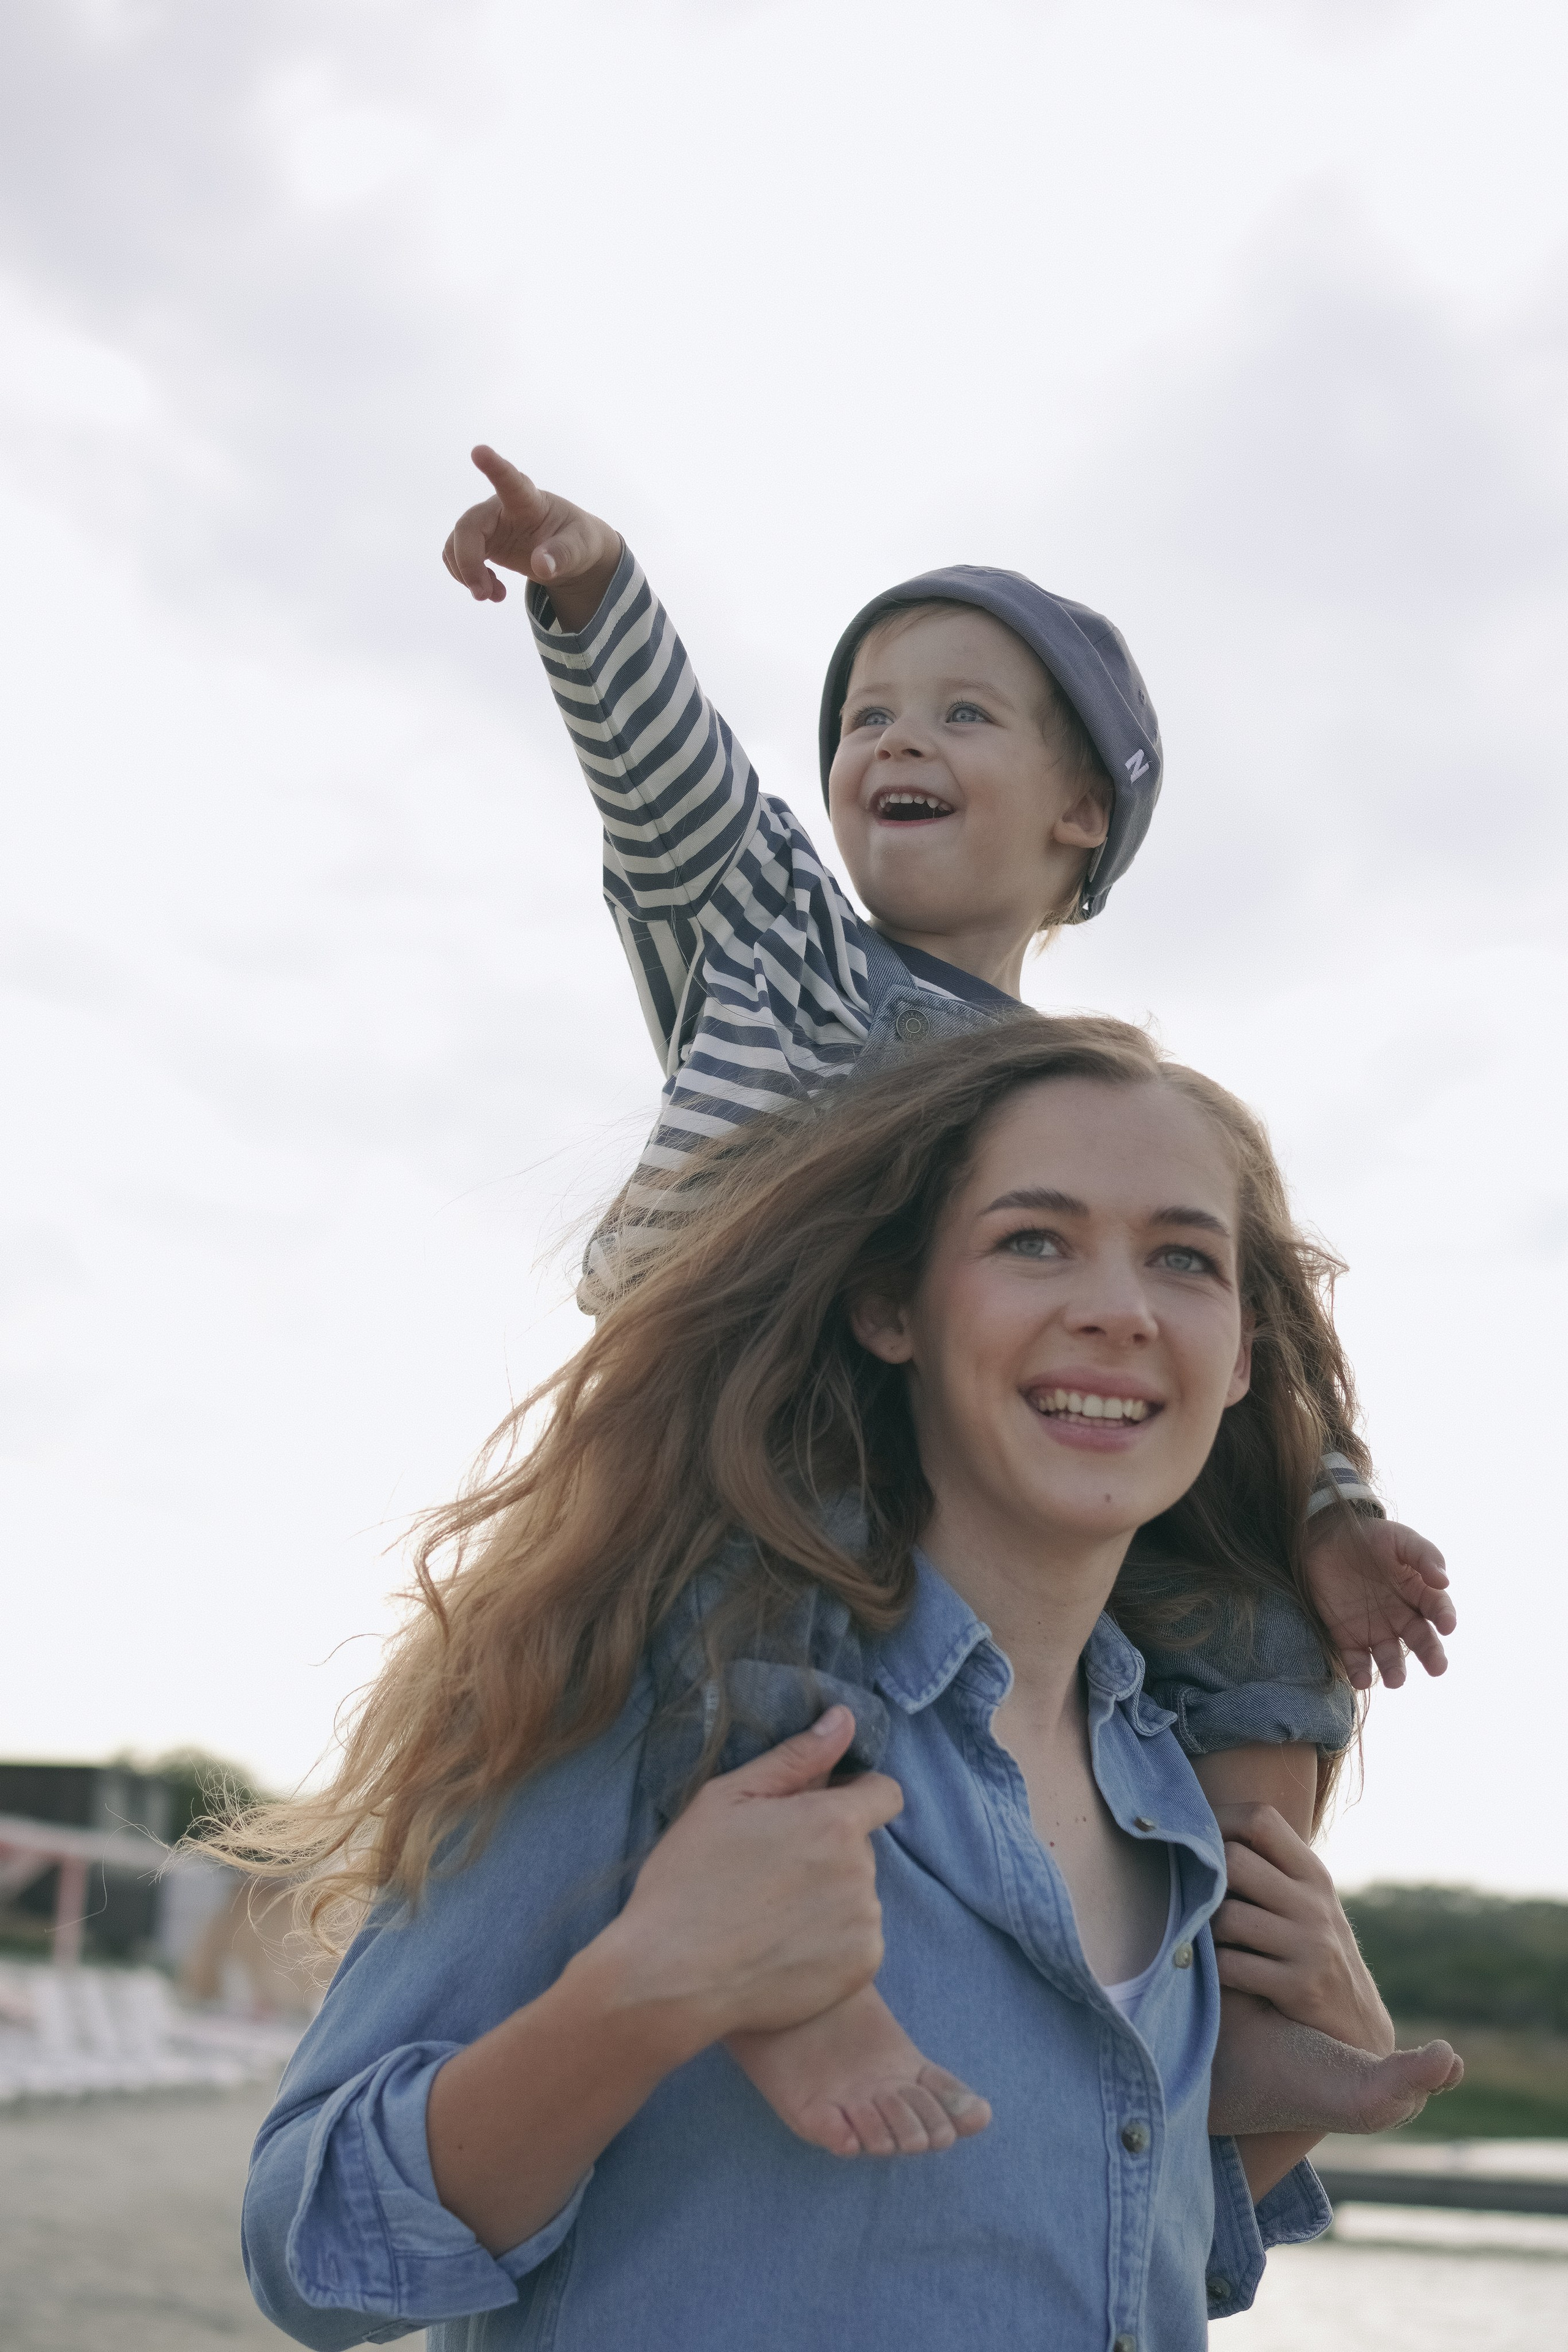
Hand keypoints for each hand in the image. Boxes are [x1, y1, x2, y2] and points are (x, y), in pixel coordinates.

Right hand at [441, 445, 621, 627]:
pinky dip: (467, 578)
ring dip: (466, 574)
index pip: (510, 481)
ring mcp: (488, 525)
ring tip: (492, 596)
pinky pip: (457, 557)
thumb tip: (541, 565)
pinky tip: (493, 591)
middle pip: (468, 526)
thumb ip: (563, 555)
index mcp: (528, 501)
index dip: (494, 467)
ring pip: (455, 543)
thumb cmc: (577, 540)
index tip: (479, 451)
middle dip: (468, 562)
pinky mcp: (481, 542)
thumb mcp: (580, 548)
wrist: (570, 551)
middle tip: (481, 595)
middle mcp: (501, 508)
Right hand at [601, 1705, 903, 2058]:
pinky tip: (782, 1950)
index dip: (854, 1796)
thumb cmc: (688, 1879)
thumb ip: (796, 1758)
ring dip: (828, 1897)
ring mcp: (865, 1926)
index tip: (814, 1813)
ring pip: (858, 1895)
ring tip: (769, 1916)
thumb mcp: (728, 1799)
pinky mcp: (860, 1971)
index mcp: (833, 1823)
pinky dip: (829, 1944)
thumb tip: (846, 1719)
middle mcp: (861, 1873)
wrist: (669, 1980)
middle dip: (827, 1849)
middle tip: (770, 1871)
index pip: (885, 1793)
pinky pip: (857, 1943)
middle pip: (861, 1847)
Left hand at [1211, 1802, 1392, 2052]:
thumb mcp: (1304, 1900)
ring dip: (1206, 1930)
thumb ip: (1268, 1867)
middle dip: (1208, 1879)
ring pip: (1227, 1916)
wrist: (1356, 2022)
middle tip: (1197, 1898)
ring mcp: (1310, 1946)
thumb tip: (1199, 1828)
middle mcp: (1314, 1903)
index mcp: (1312, 1873)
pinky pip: (1232, 1966)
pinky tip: (1221, 1972)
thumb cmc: (1311, 1948)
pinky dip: (1215, 1969)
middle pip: (1234, 1862)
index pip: (1261, 1819)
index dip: (1220, 1822)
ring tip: (1208, 1938)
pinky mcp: (1301, 1987)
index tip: (1198, 1842)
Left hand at [1302, 1513, 1454, 1689]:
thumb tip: (1444, 1580)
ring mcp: (1375, 1629)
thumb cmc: (1369, 1537)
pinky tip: (1361, 1679)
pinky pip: (1356, 1659)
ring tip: (1396, 1681)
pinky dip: (1359, 1672)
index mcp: (1418, 1592)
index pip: (1438, 1608)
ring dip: (1394, 1671)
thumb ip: (1423, 1555)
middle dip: (1430, 1654)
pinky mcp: (1347, 1636)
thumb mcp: (1398, 1538)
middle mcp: (1401, 1616)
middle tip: (1437, 1668)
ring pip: (1390, 1656)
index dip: (1445, 1616)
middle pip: (1420, 1640)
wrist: (1324, 1537)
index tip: (1447, 1625)